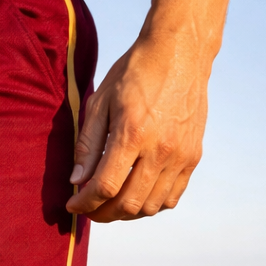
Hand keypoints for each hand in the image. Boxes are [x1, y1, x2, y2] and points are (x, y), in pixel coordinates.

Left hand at [66, 29, 209, 221]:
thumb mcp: (101, 102)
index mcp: (133, 133)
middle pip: (127, 204)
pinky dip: (150, 205)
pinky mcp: (193, 156)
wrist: (180, 52)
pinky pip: (171, 197)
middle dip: (102, 213)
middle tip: (89, 208)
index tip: (73, 205)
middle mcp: (160, 149)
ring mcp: (180, 155)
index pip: (105, 187)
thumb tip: (77, 182)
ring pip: (150, 207)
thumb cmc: (135, 73)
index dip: (85, 203)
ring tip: (111, 203)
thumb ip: (88, 145)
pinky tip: (136, 195)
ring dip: (125, 213)